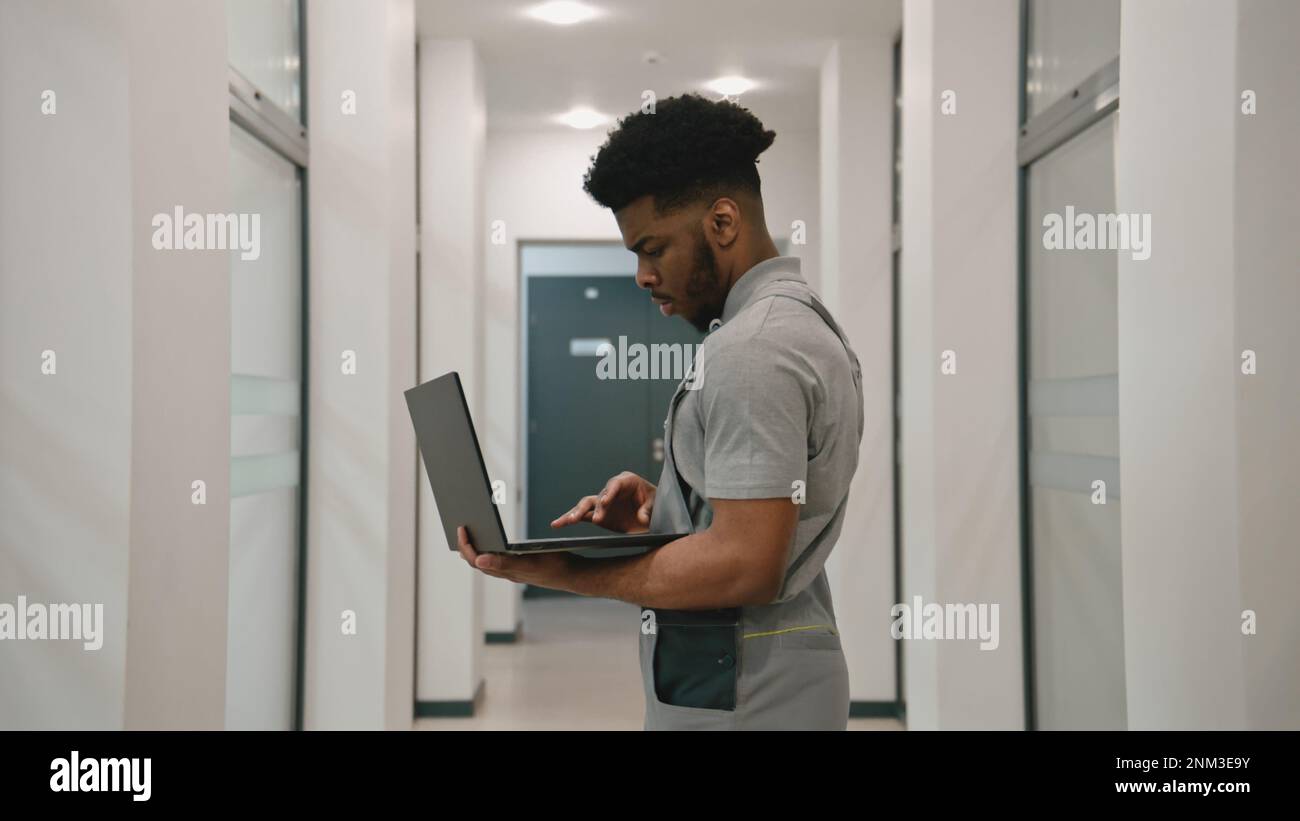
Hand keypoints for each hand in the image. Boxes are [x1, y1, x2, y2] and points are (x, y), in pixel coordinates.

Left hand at [456, 526, 576, 589]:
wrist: (574, 574)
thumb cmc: (555, 566)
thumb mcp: (530, 562)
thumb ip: (504, 563)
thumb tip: (478, 559)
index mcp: (505, 571)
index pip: (475, 560)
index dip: (465, 545)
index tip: (461, 528)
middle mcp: (506, 573)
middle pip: (477, 561)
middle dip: (466, 546)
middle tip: (460, 528)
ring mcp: (513, 571)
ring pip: (486, 561)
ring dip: (475, 549)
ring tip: (469, 532)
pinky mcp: (520, 567)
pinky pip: (497, 559)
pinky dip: (489, 549)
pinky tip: (490, 540)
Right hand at [550, 471, 655, 533]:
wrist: (653, 514)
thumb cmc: (655, 503)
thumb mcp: (655, 505)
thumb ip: (648, 510)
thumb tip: (642, 518)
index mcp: (626, 481)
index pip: (615, 484)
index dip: (609, 492)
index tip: (605, 502)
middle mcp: (611, 490)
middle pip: (599, 496)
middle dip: (596, 507)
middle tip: (595, 519)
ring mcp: (602, 502)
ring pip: (586, 505)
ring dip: (577, 513)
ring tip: (567, 521)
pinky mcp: (597, 514)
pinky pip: (581, 516)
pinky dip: (569, 519)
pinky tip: (557, 524)